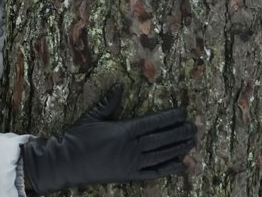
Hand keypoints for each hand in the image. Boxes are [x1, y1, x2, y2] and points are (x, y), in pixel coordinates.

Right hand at [21, 84, 196, 194]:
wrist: (67, 163)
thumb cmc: (78, 138)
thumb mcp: (92, 116)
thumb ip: (108, 101)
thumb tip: (120, 85)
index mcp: (124, 130)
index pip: (154, 122)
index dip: (170, 117)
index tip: (183, 112)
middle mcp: (132, 147)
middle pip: (163, 138)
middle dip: (180, 132)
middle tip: (194, 127)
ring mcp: (132, 163)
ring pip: (162, 154)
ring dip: (179, 148)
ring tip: (192, 142)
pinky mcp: (129, 175)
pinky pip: (154, 173)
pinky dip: (168, 169)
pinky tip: (180, 165)